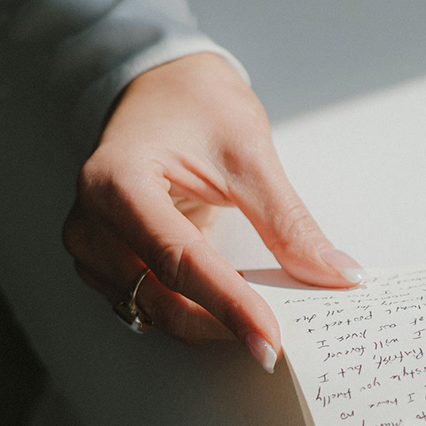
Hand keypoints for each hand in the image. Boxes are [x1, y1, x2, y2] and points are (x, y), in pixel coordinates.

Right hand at [62, 53, 364, 367]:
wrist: (162, 85)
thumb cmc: (196, 104)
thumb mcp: (249, 152)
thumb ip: (289, 222)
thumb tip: (335, 274)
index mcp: (117, 181)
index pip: (178, 260)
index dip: (229, 305)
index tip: (272, 339)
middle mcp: (90, 220)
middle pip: (159, 297)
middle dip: (221, 322)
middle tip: (281, 338)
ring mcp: (91, 244)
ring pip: (153, 310)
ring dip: (208, 322)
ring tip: (262, 318)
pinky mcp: (105, 259)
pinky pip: (149, 301)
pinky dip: (193, 309)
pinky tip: (231, 305)